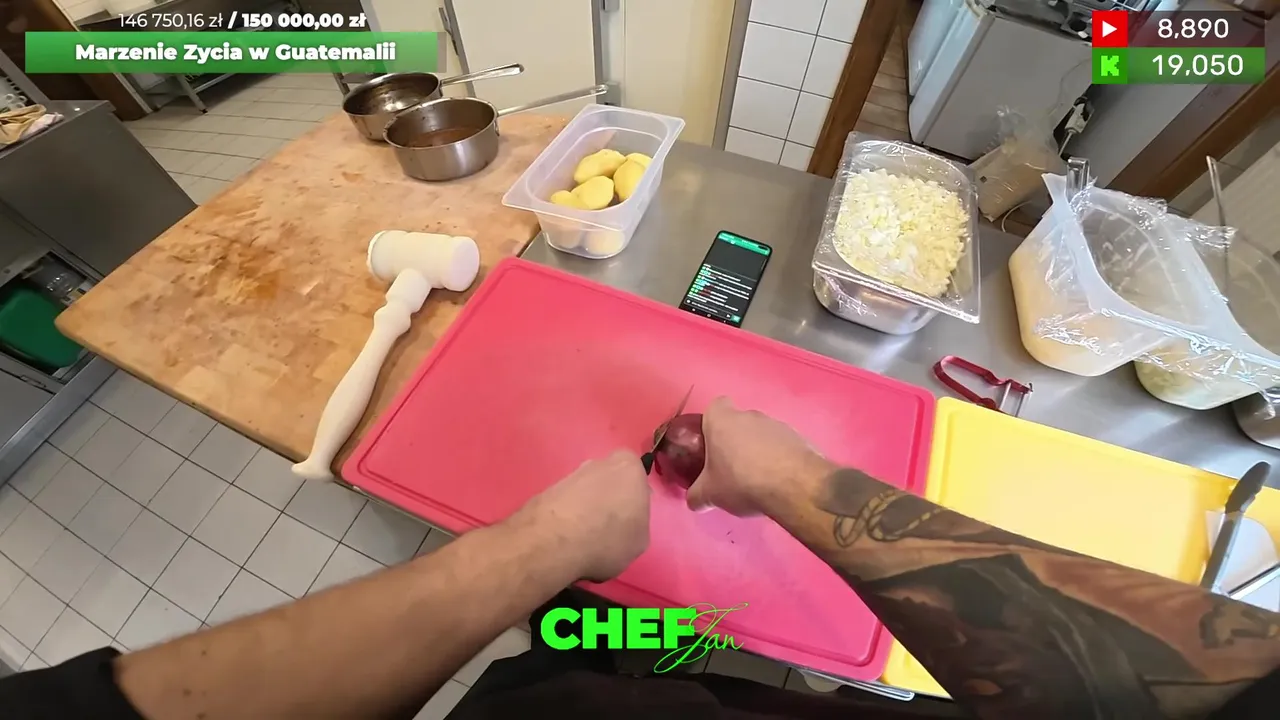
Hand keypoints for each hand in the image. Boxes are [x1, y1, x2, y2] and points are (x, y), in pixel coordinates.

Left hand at [516, 450, 650, 581]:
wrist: (554, 543)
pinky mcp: (545, 491)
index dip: (634, 496)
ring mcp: (569, 475)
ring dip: (586, 508)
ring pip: (585, 491)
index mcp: (628, 467)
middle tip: (608, 526)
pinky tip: (566, 538)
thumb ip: (637, 520)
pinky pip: (565, 503)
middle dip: (609, 498)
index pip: (637, 474)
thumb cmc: (608, 538)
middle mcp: (598, 463)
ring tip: (585, 537)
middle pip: (609, 480)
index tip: (630, 517)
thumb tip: (625, 521)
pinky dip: (567, 516)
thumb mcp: (640, 539)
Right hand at [686, 397, 832, 516]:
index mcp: (723, 420)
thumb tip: (694, 501)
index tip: (712, 443)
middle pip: (739, 422)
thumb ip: (697, 495)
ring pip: (761, 434)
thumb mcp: (710, 494)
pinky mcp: (798, 437)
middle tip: (732, 467)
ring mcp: (777, 424)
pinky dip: (778, 458)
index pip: (715, 407)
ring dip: (758, 450)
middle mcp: (750, 415)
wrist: (793, 485)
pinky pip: (782, 445)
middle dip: (735, 440)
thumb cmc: (741, 481)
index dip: (712, 423)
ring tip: (757, 478)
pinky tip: (777, 480)